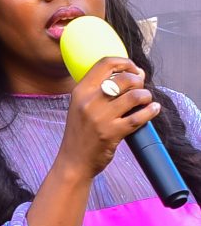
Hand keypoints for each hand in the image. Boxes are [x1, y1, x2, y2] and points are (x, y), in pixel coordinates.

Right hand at [58, 58, 159, 181]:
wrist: (73, 162)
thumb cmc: (81, 134)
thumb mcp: (80, 106)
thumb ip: (99, 90)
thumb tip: (134, 74)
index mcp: (81, 91)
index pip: (105, 63)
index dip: (126, 62)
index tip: (134, 70)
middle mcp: (89, 101)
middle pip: (125, 77)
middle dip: (139, 81)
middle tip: (140, 89)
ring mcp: (101, 117)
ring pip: (135, 95)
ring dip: (146, 96)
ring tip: (146, 101)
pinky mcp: (112, 133)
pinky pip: (139, 116)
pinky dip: (151, 111)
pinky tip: (152, 110)